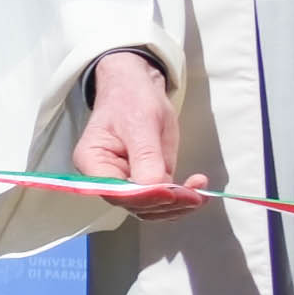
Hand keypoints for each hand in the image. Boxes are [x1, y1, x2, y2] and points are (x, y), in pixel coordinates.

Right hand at [73, 49, 208, 216]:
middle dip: (167, 203)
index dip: (145, 198)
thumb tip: (155, 189)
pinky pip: (162, 198)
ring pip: (151, 207)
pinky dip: (182, 198)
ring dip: (178, 205)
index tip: (173, 194)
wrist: (136, 87)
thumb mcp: (141, 124)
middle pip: (134, 204)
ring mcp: (127, 182)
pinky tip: (198, 186)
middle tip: (195, 194)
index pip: (116, 192)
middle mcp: (106, 179)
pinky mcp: (146, 180)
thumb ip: (146, 158)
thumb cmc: (131, 99)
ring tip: (200, 191)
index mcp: (93, 163)